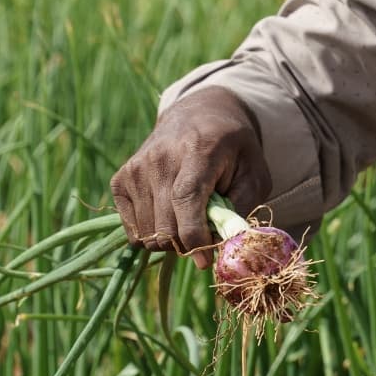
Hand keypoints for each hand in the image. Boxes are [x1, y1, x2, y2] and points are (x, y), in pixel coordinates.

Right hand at [110, 87, 271, 268]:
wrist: (199, 115)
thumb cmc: (234, 149)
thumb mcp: (254, 172)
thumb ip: (242, 207)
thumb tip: (224, 243)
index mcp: (198, 151)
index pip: (186, 199)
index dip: (194, 235)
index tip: (206, 260)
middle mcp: (160, 158)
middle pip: (165, 224)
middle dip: (187, 245)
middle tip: (206, 240)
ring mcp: (136, 169)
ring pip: (148, 234)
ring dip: (171, 242)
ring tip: (190, 223)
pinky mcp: (120, 180)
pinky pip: (133, 230)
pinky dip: (153, 235)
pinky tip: (171, 217)